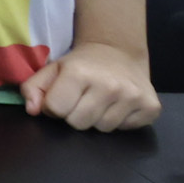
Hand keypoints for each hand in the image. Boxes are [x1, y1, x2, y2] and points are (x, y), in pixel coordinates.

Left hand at [22, 42, 159, 131]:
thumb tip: (32, 110)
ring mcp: (133, 97)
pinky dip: (119, 121)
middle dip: (75, 115)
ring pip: (102, 129)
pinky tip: (117, 105)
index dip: (54, 107)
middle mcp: (109, 85)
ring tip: (99, 102)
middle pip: (79, 124)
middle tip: (81, 100)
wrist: (118, 53)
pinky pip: (125, 129)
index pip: (56, 109)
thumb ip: (33, 88)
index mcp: (79, 73)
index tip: (61, 98)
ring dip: (97, 119)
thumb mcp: (53, 69)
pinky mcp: (151, 107)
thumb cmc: (81, 65)